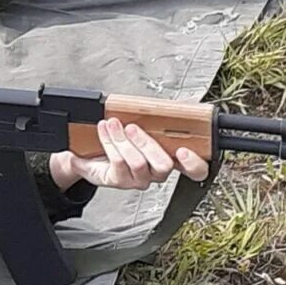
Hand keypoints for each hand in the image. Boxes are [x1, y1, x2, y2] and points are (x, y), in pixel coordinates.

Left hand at [48, 118, 211, 190]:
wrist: (91, 153)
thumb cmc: (122, 139)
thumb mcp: (141, 126)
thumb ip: (156, 119)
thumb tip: (166, 104)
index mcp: (170, 158)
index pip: (194, 170)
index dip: (193, 163)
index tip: (184, 150)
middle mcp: (157, 172)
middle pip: (163, 165)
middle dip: (146, 142)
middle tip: (132, 127)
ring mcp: (139, 179)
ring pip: (138, 162)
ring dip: (122, 139)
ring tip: (112, 124)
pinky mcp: (120, 180)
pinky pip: (118, 163)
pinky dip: (109, 141)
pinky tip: (104, 130)